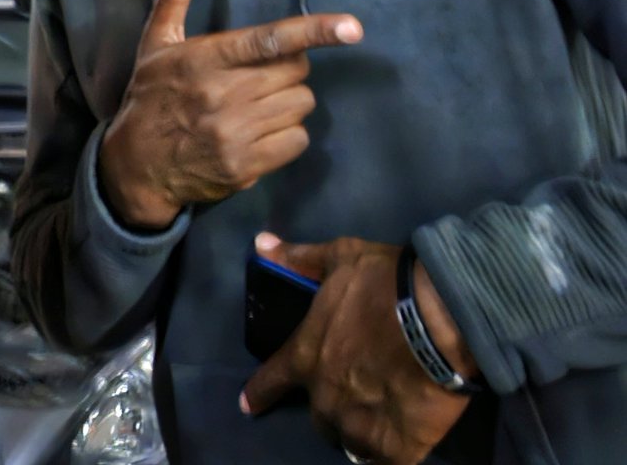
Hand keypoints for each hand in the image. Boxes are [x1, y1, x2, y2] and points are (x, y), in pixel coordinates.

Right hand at [97, 0, 362, 227]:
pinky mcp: (245, 166)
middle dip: (287, 69)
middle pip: (295, 72)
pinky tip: (261, 132)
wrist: (136, 166)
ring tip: (258, 104)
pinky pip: (297, 141)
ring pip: (300, 105)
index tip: (352, 27)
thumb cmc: (151, 95)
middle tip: (261, 74)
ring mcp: (235, 134)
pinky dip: (288, 135)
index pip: (269, 40)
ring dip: (288, 101)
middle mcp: (222, 95)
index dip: (315, 31)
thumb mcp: (156, 43)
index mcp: (204, 59)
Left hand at [241, 234, 476, 464]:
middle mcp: (325, 396)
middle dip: (332, 402)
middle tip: (355, 386)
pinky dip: (388, 450)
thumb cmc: (385, 283)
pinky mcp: (398, 447)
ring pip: (349, 438)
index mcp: (307, 355)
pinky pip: (384, 460)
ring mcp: (359, 425)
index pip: (272, 379)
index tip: (247, 405)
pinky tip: (398, 438)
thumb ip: (300, 258)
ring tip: (378, 413)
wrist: (441, 315)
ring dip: (357, 428)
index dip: (259, 392)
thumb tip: (261, 244)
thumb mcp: (340, 257)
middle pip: (319, 413)